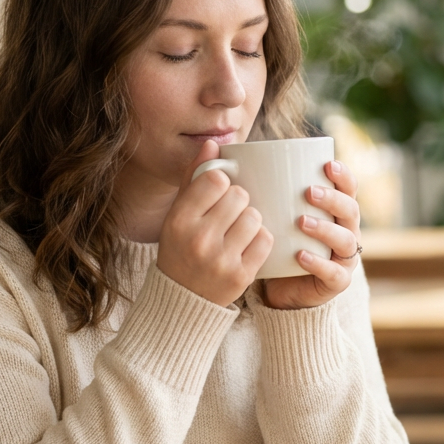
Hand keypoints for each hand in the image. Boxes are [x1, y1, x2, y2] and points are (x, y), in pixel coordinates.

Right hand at [157, 140, 273, 305]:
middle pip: (239, 196)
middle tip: (229, 216)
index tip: (217, 195)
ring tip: (238, 231)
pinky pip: (265, 240)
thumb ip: (194, 177)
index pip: (215, 180)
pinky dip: (260, 239)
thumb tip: (214, 144)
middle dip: (238, 202)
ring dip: (251, 220)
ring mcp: (220, 259)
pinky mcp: (241, 275)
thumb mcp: (178, 213)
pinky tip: (247, 245)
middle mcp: (198, 239)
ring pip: (255, 216)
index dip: (222, 184)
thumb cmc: (182, 247)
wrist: (183, 299)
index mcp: (179, 220)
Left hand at [262, 160, 361, 310]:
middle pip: (350, 210)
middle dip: (332, 199)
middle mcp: (345, 231)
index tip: (327, 164)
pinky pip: (334, 273)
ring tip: (301, 222)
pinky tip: (301, 255)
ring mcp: (343, 258)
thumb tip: (222, 149)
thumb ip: (258, 185)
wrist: (279, 286)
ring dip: (325, 229)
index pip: (348, 188)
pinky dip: (319, 263)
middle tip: (309, 192)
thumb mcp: (272, 212)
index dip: (343, 175)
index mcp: (335, 210)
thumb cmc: (277, 241)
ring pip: (346, 240)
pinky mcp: (336, 281)